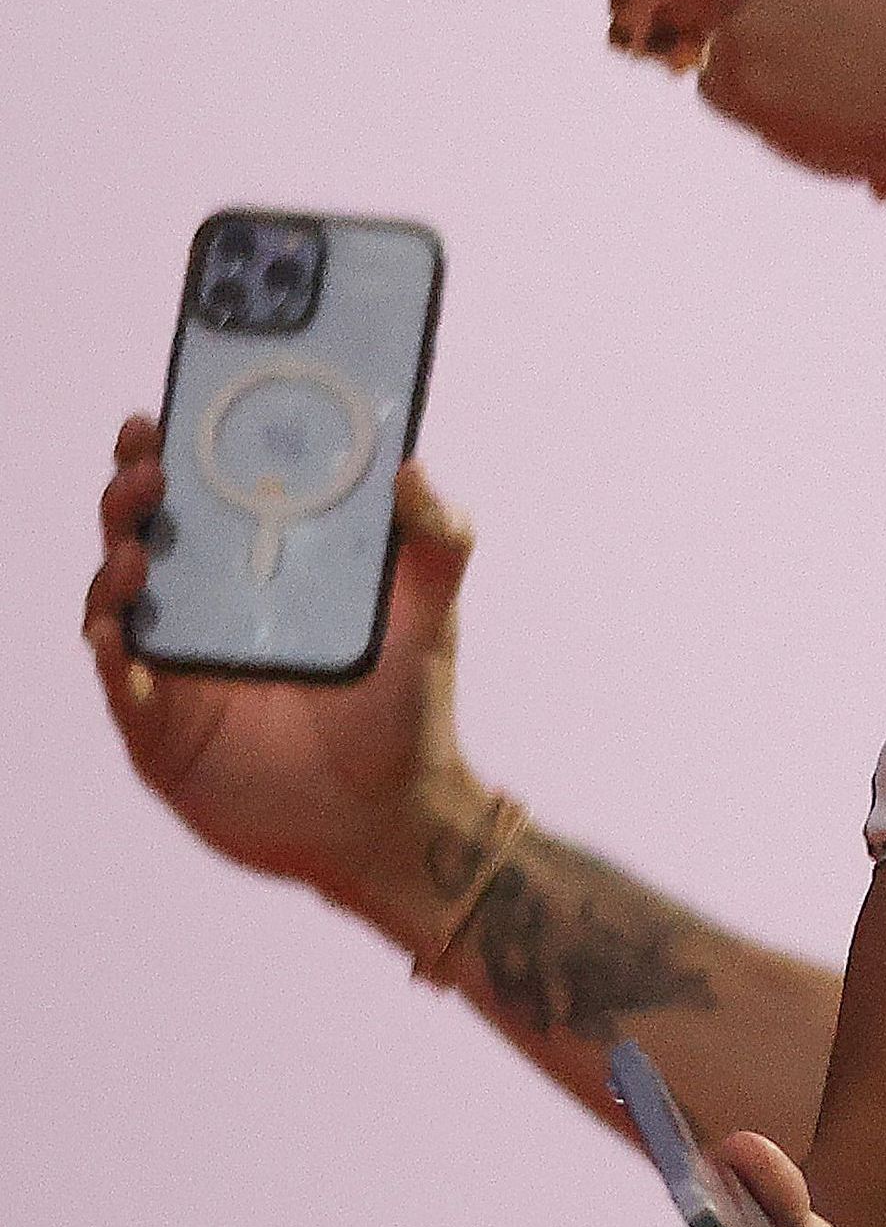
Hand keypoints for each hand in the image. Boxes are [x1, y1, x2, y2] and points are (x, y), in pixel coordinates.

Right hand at [84, 414, 485, 924]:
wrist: (393, 812)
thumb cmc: (407, 705)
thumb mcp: (430, 612)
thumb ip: (435, 540)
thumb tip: (412, 466)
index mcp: (257, 570)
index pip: (199, 498)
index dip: (171, 453)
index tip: (164, 413)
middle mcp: (205, 609)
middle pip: (141, 534)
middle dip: (131, 492)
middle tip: (147, 464)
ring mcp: (174, 666)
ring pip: (113, 600)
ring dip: (114, 564)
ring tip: (141, 550)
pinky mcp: (158, 727)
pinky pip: (116, 681)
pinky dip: (109, 650)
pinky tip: (114, 629)